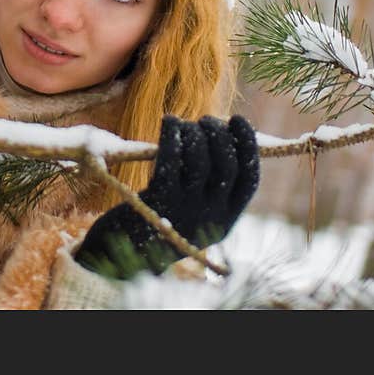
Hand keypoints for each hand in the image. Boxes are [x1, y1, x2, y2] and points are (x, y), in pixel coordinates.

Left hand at [74, 114, 259, 278]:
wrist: (123, 255)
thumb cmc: (160, 222)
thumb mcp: (194, 213)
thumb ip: (209, 186)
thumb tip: (220, 136)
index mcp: (226, 220)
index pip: (250, 179)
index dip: (248, 145)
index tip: (239, 120)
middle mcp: (210, 218)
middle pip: (226, 166)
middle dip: (219, 134)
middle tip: (206, 120)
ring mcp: (185, 210)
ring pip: (199, 161)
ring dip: (193, 132)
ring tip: (183, 123)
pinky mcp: (158, 200)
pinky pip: (170, 160)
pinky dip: (171, 135)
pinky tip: (169, 122)